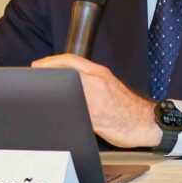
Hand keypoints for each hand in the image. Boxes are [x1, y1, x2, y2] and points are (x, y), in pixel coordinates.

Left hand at [31, 54, 160, 148]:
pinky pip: (74, 113)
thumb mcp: (110, 86)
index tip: (37, 67)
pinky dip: (63, 113)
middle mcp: (98, 83)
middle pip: (64, 73)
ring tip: (42, 100)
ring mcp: (96, 99)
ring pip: (67, 92)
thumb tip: (68, 84)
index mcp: (100, 74)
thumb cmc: (129, 108)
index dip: (49, 62)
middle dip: (46, 77)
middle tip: (33, 82)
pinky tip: (56, 117)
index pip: (70, 60)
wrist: (147, 122)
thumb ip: (90, 82)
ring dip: (52, 96)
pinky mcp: (96, 117)